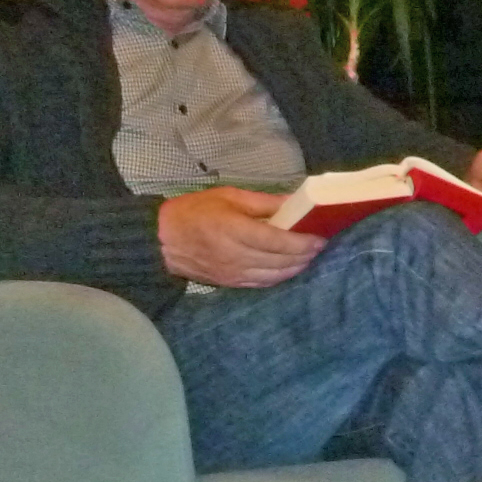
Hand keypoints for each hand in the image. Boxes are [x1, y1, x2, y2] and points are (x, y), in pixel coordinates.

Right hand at [157, 186, 324, 287]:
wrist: (162, 240)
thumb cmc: (195, 211)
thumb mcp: (229, 197)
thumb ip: (264, 202)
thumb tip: (295, 201)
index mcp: (234, 229)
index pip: (278, 241)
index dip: (303, 241)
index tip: (320, 237)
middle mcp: (235, 255)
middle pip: (281, 260)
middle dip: (305, 255)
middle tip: (319, 245)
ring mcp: (233, 273)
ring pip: (275, 275)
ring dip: (296, 267)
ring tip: (308, 256)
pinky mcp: (231, 283)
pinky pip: (263, 284)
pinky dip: (281, 276)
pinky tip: (289, 268)